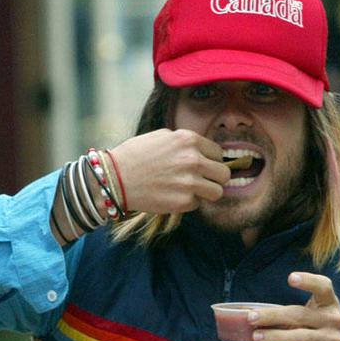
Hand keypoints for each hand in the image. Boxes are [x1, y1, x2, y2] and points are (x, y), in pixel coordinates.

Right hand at [108, 129, 230, 213]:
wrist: (115, 178)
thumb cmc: (135, 155)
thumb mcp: (162, 136)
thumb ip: (185, 142)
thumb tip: (204, 151)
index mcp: (188, 140)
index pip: (218, 153)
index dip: (211, 161)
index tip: (203, 166)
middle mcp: (193, 159)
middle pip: (224, 174)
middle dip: (215, 178)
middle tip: (203, 181)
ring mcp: (190, 182)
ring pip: (217, 192)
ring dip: (207, 192)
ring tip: (192, 191)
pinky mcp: (183, 201)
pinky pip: (198, 204)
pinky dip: (189, 202)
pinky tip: (173, 196)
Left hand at [249, 272, 339, 340]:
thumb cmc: (324, 334)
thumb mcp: (316, 319)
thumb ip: (293, 316)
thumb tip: (255, 317)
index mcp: (329, 304)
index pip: (323, 287)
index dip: (308, 281)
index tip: (291, 278)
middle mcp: (334, 319)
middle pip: (300, 315)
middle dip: (273, 316)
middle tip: (251, 317)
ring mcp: (334, 339)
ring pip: (301, 337)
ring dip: (276, 337)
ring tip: (256, 338)